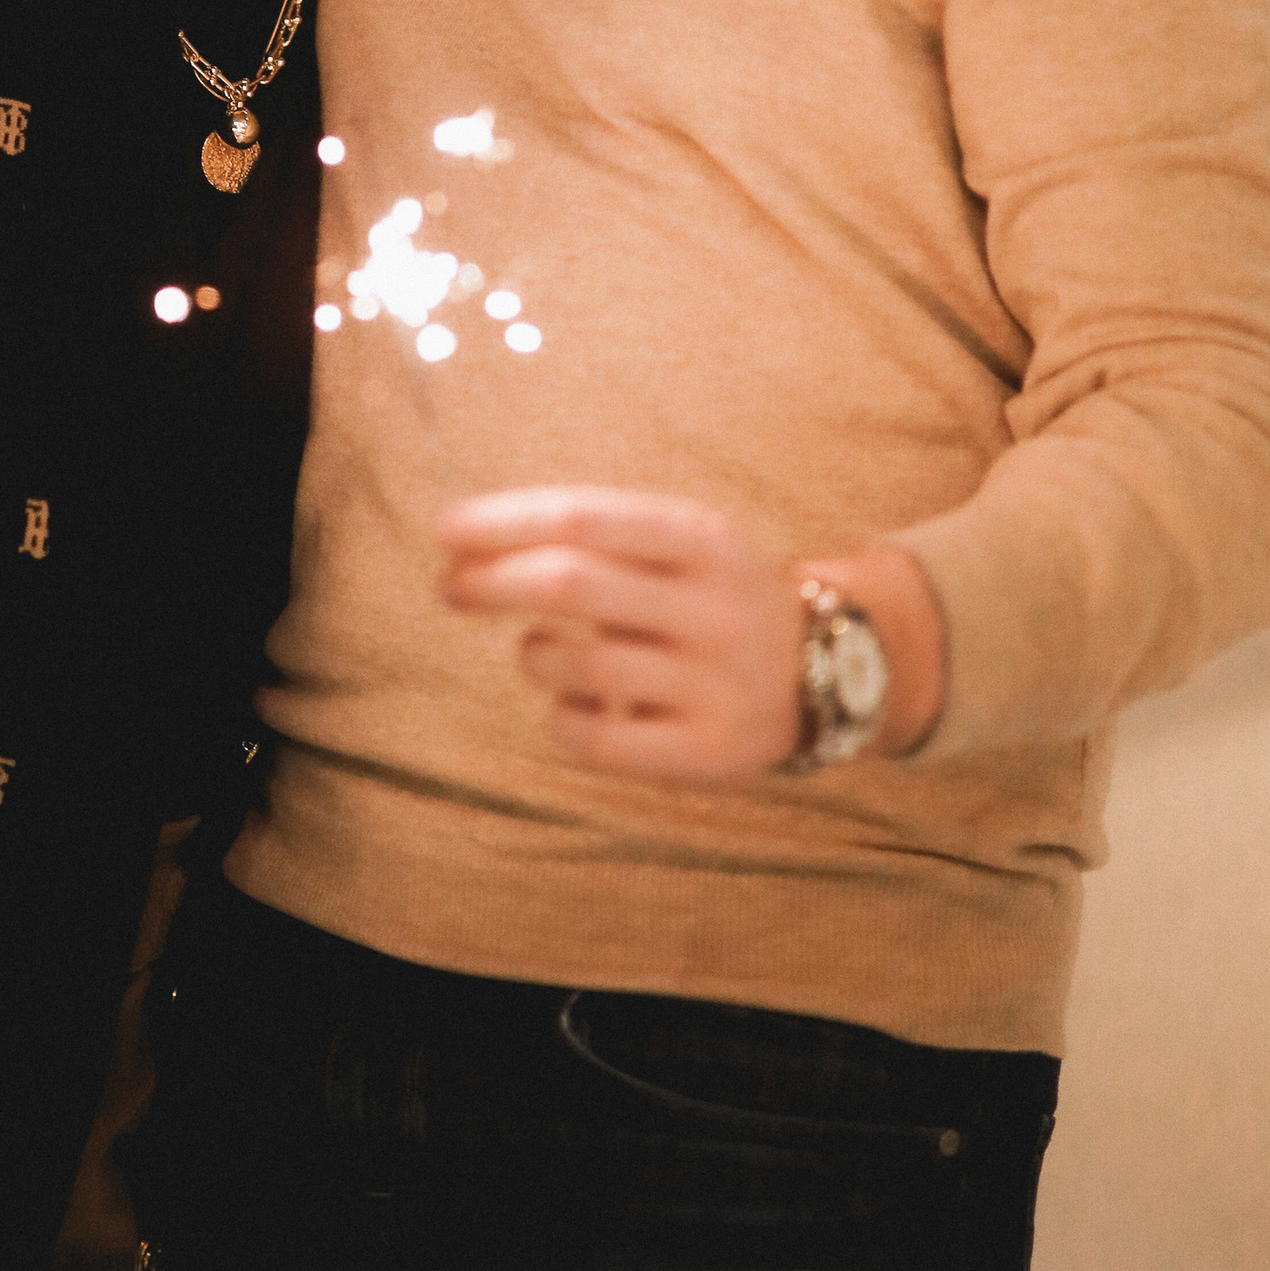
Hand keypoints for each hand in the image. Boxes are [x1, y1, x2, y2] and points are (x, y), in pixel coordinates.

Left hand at [435, 488, 944, 781]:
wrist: (826, 672)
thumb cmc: (707, 596)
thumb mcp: (678, 544)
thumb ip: (591, 538)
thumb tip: (465, 543)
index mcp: (703, 539)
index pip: (586, 517)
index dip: (504, 522)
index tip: (444, 530)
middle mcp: (714, 608)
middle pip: (570, 583)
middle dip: (491, 581)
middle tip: (449, 586)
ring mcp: (714, 684)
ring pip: (575, 665)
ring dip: (533, 654)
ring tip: (539, 651)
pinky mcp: (706, 754)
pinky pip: (593, 738)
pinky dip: (561, 717)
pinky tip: (572, 705)